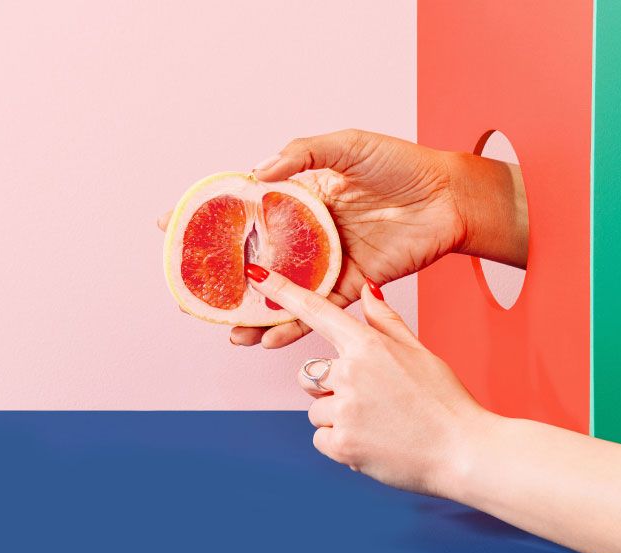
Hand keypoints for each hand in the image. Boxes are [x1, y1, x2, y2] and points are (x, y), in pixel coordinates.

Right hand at [158, 129, 526, 346]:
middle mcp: (311, 232)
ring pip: (284, 291)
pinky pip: (320, 309)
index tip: (171, 225)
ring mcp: (330, 259)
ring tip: (229, 331)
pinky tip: (270, 338)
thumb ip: (303, 153)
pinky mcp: (354, 282)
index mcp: (303, 195)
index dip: (210, 216)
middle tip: (192, 294)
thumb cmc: (401, 164)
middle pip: (258, 257)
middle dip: (225, 278)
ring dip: (256, 313)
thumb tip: (258, 173)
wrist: (449, 197)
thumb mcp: (348, 145)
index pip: (247, 207)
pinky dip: (295, 325)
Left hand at [243, 262, 485, 495]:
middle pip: (310, 377)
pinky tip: (373, 444)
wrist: (464, 451)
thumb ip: (385, 322)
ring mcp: (344, 409)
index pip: (317, 312)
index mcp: (368, 344)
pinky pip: (321, 439)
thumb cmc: (445, 400)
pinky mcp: (341, 444)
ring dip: (339, 420)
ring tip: (379, 426)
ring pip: (317, 411)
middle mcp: (349, 372)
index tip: (255, 276)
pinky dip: (341, 445)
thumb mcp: (419, 352)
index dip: (282, 292)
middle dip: (330, 390)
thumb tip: (368, 289)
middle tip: (371, 403)